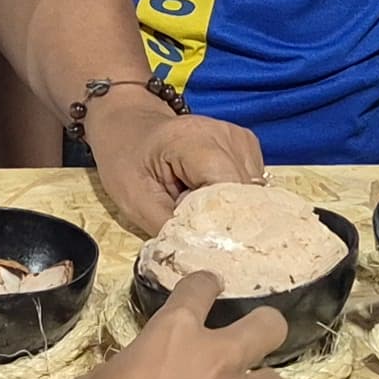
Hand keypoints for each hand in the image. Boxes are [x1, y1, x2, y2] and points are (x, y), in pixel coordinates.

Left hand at [79, 84, 260, 236]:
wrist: (130, 126)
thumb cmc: (126, 160)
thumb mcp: (135, 200)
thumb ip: (172, 227)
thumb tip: (205, 252)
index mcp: (194, 140)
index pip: (227, 190)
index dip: (218, 221)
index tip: (200, 238)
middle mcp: (225, 135)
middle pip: (244, 193)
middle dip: (224, 218)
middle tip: (193, 224)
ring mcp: (239, 138)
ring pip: (252, 192)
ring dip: (228, 208)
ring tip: (196, 203)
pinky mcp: (246, 146)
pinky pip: (251, 185)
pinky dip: (233, 197)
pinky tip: (207, 193)